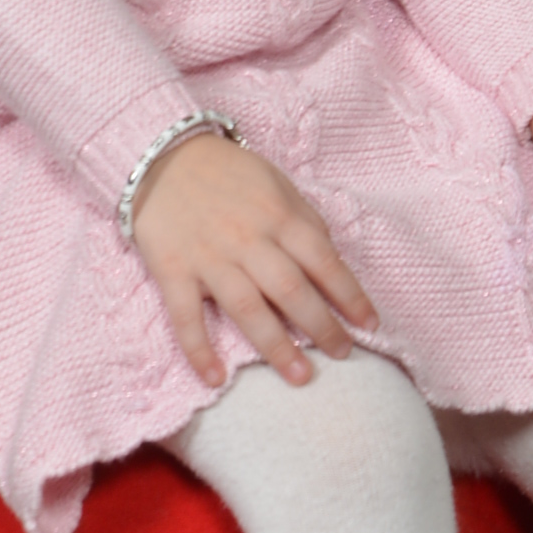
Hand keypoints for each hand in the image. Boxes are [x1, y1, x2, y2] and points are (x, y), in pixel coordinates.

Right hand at [128, 131, 378, 387]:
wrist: (163, 154)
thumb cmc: (228, 172)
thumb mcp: (277, 182)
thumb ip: (304, 219)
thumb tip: (329, 257)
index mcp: (278, 216)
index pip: (324, 261)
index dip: (350, 295)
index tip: (370, 324)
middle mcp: (248, 240)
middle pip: (292, 291)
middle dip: (322, 327)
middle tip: (344, 356)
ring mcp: (209, 258)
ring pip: (248, 309)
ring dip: (276, 347)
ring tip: (300, 378)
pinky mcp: (173, 271)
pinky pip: (187, 317)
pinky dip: (199, 349)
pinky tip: (215, 378)